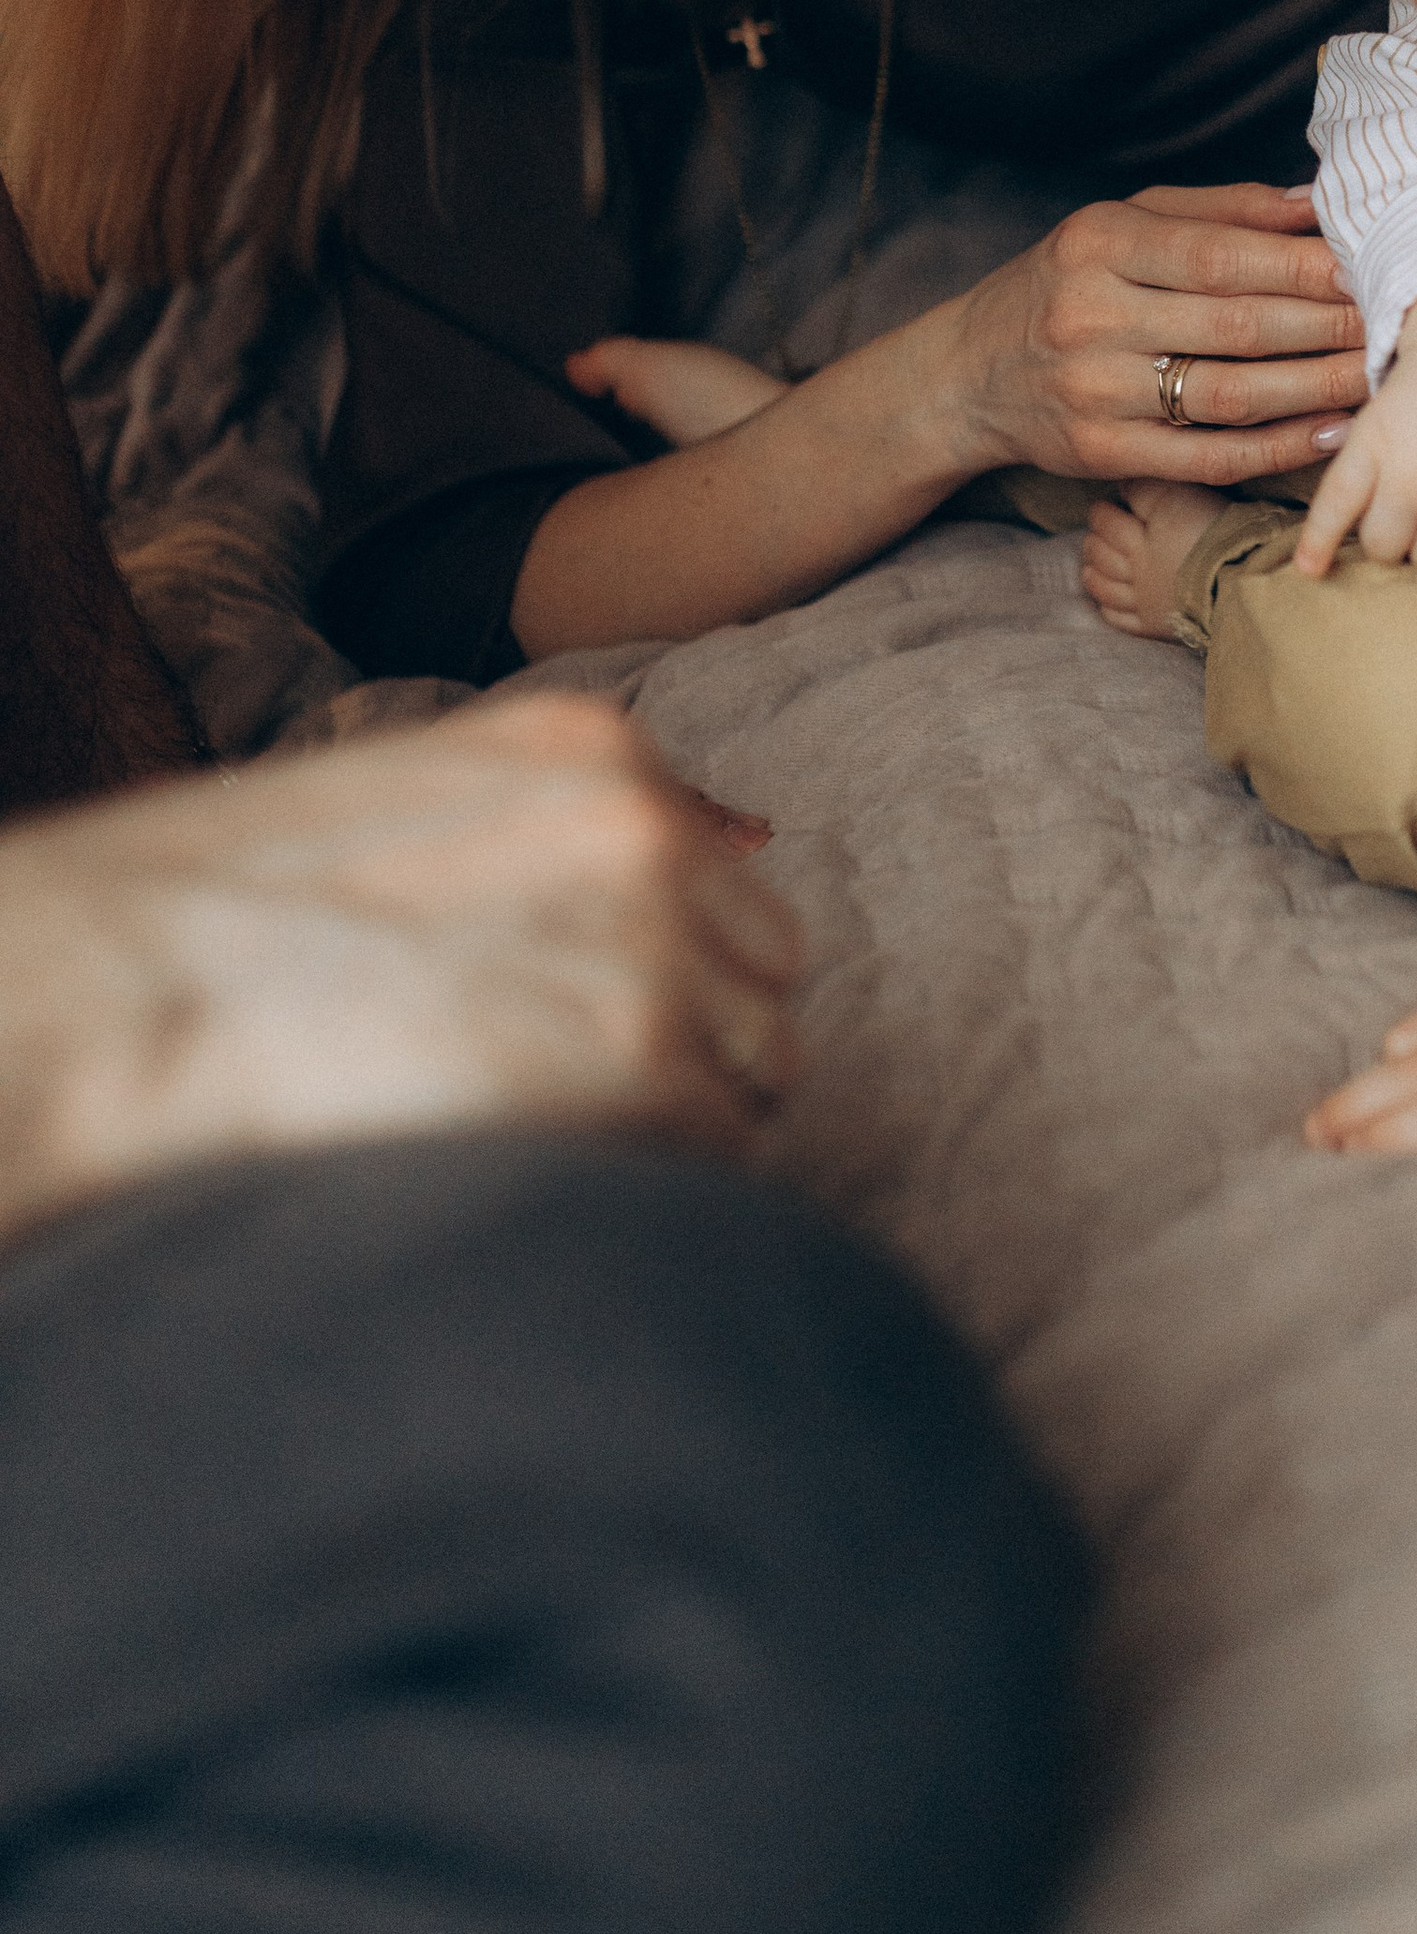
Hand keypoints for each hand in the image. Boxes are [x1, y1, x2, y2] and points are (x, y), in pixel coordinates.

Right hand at [0, 697, 802, 1247]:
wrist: (136, 990)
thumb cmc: (240, 917)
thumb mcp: (422, 804)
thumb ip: (556, 825)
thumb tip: (737, 838)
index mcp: (595, 750)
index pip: (722, 871)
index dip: (667, 961)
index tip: (580, 1010)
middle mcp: (650, 825)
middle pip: (764, 967)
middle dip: (700, 1035)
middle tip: (572, 1098)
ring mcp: (659, 936)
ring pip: (760, 1064)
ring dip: (688, 1118)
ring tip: (555, 1146)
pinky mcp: (646, 1057)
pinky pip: (720, 1150)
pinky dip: (659, 1183)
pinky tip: (552, 1179)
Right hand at [952, 181, 1369, 492]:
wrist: (969, 373)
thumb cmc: (1067, 283)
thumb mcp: (1122, 223)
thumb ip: (1220, 211)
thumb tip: (1316, 203)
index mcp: (1101, 245)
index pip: (1220, 255)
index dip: (1303, 265)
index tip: (1370, 266)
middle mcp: (1093, 316)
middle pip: (1236, 325)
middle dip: (1328, 325)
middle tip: (1396, 323)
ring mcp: (1096, 392)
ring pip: (1229, 395)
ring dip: (1316, 388)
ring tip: (1377, 377)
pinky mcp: (1103, 454)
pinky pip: (1207, 456)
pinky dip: (1276, 448)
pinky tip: (1329, 432)